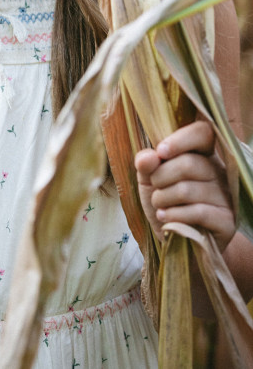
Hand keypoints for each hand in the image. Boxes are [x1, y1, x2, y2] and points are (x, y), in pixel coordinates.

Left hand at [134, 120, 234, 251]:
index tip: (160, 152)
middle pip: (189, 164)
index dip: (181, 139)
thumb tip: (149, 157)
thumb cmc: (164, 203)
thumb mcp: (148, 180)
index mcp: (202, 155)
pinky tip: (165, 218)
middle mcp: (218, 172)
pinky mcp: (227, 220)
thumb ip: (146, 163)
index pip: (202, 133)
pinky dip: (174, 215)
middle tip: (154, 187)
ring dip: (163, 199)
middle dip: (161, 176)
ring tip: (159, 206)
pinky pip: (198, 212)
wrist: (176, 242)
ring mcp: (226, 196)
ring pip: (188, 190)